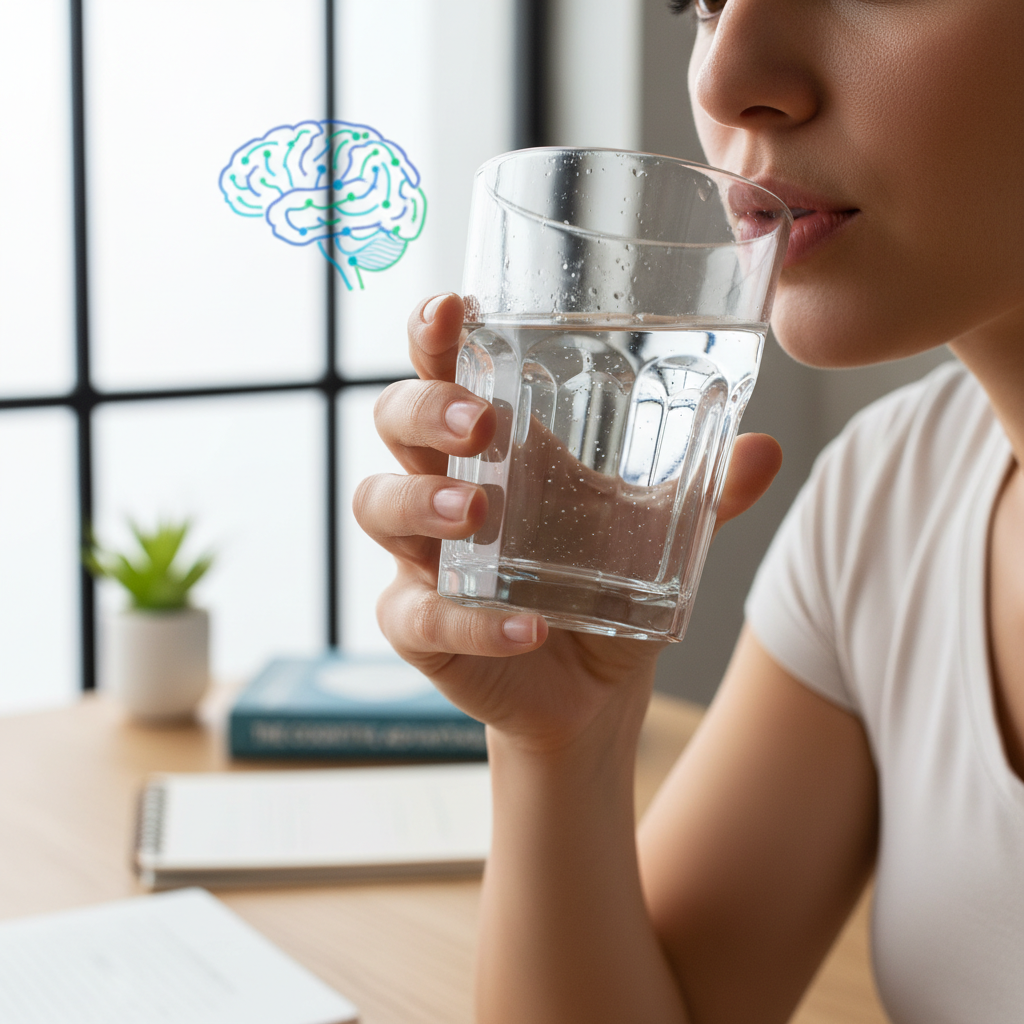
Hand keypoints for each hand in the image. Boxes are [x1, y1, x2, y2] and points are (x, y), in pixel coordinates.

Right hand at [353, 293, 782, 750]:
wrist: (592, 687)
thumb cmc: (601, 583)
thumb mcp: (654, 534)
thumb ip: (703, 493)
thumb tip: (768, 449)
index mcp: (493, 448)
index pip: (444, 370)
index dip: (434, 334)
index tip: (455, 306)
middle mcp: (442, 488)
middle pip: (394, 423)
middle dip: (425, 411)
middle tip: (480, 424)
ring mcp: (422, 557)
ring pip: (378, 507)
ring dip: (423, 503)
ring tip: (477, 513)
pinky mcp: (420, 627)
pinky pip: (421, 616)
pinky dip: (472, 623)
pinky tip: (528, 630)